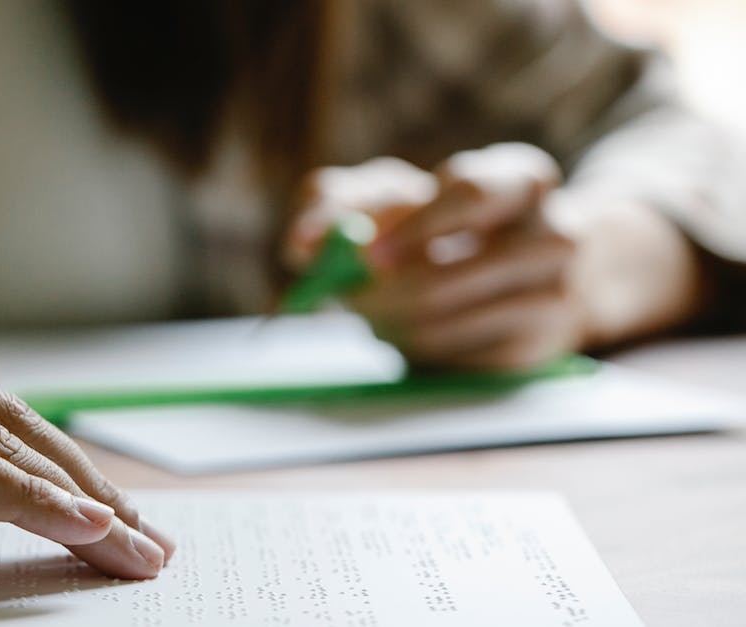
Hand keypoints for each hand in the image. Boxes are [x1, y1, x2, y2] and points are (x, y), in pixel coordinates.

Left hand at [285, 144, 581, 369]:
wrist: (516, 278)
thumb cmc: (436, 224)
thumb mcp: (389, 196)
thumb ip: (339, 204)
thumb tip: (304, 243)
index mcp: (519, 177)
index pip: (467, 193)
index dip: (409, 225)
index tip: (362, 254)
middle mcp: (553, 231)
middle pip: (455, 271)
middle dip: (386, 291)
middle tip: (350, 299)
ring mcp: (553, 295)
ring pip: (443, 322)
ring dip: (389, 323)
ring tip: (373, 311)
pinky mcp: (534, 350)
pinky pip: (451, 357)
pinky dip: (415, 349)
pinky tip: (410, 331)